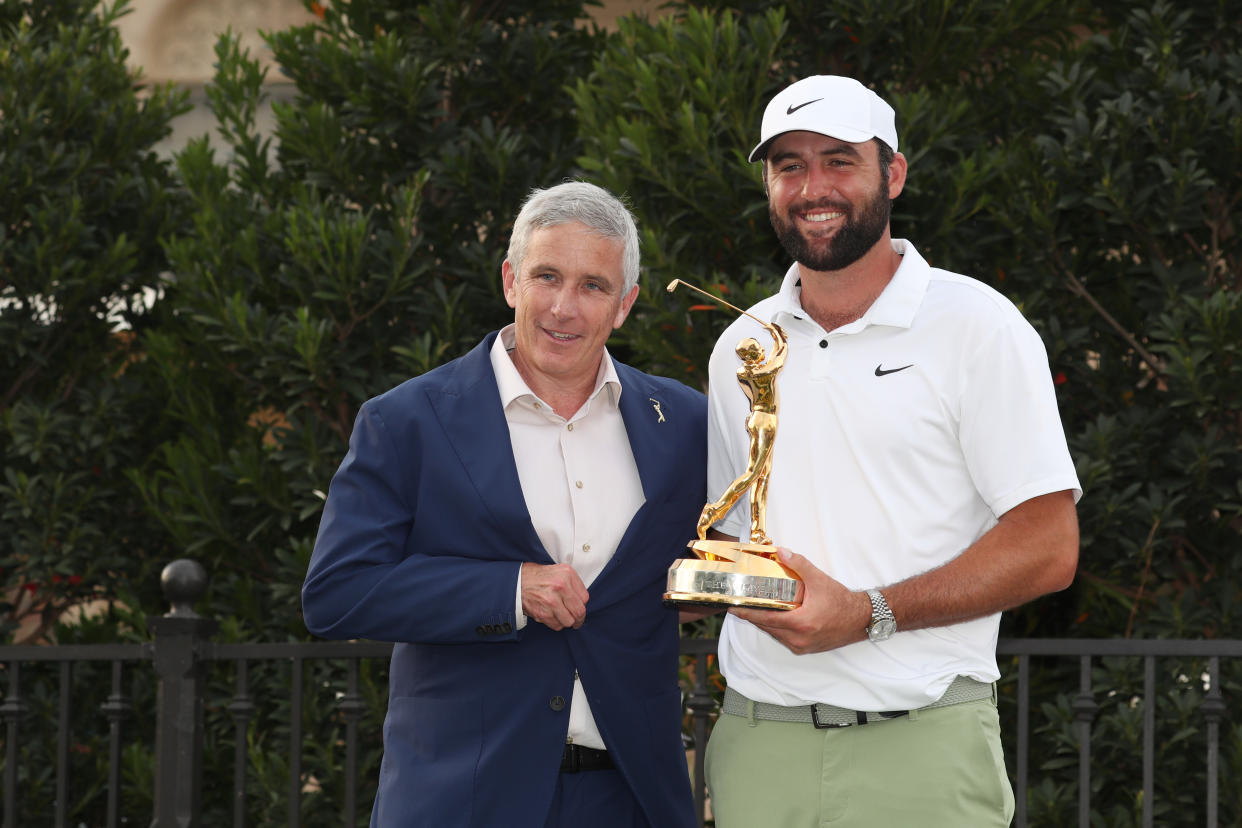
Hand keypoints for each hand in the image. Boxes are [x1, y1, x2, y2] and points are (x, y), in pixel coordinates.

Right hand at [521, 563, 588, 630]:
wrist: (516, 582)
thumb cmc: (537, 577)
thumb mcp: (558, 571)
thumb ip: (572, 584)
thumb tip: (582, 601)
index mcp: (567, 574)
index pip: (585, 598)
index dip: (582, 605)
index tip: (579, 607)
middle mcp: (561, 586)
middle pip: (579, 611)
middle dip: (579, 619)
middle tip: (577, 621)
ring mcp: (551, 600)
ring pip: (569, 621)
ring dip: (566, 621)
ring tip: (561, 616)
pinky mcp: (543, 612)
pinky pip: (557, 625)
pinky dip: (556, 623)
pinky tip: (551, 615)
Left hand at [729, 548, 870, 654]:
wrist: (862, 619)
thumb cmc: (842, 602)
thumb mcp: (819, 580)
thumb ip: (799, 564)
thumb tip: (781, 552)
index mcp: (801, 624)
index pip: (765, 619)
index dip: (747, 613)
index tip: (733, 608)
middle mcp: (799, 639)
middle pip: (767, 628)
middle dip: (753, 617)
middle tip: (739, 605)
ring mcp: (802, 647)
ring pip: (775, 635)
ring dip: (764, 623)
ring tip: (753, 609)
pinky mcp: (806, 649)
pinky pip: (784, 639)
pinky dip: (776, 629)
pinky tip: (774, 617)